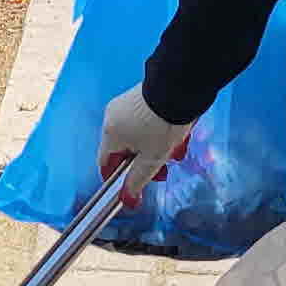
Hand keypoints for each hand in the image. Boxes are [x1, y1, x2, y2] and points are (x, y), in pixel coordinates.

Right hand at [99, 85, 190, 201]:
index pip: (105, 162)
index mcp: (110, 133)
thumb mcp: (152, 158)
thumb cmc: (164, 120)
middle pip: (125, 150)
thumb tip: (127, 199)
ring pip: (139, 135)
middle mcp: (113, 117)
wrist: (180, 86)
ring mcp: (126, 104)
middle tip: (163, 170)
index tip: (132, 185)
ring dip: (156, 147)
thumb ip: (138, 180)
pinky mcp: (141, 95)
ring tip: (176, 149)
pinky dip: (159, 130)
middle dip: (145, 162)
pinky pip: (146, 120)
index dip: (119, 177)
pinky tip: (177, 133)